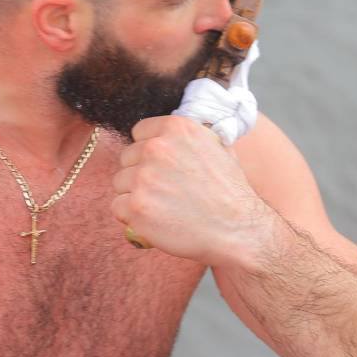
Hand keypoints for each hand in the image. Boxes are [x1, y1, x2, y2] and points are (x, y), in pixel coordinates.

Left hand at [111, 115, 273, 267]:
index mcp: (175, 128)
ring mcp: (144, 178)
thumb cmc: (230, 192)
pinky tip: (154, 221)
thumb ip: (189, 137)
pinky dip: (131, 217)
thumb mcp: (217, 147)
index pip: (139, 132)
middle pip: (126, 158)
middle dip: (140, 174)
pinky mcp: (136, 207)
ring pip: (119, 183)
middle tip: (164, 192)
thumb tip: (171, 132)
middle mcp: (156, 148)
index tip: (161, 167)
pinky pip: (118, 207)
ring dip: (134, 196)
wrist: (238, 229)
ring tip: (161, 208)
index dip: (148, 151)